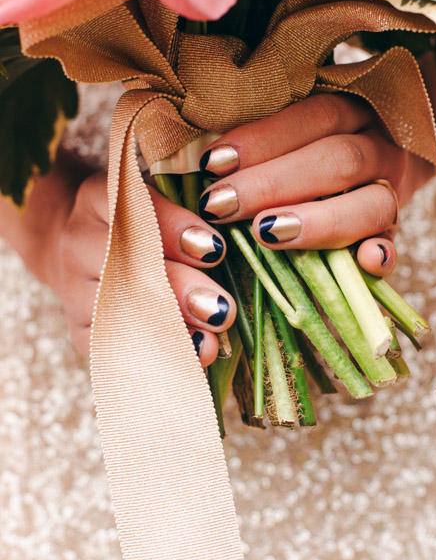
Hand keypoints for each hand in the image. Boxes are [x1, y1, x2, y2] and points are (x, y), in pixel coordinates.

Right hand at [56, 171, 233, 364]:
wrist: (93, 250)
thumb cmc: (148, 221)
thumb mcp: (167, 198)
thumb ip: (196, 207)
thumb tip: (237, 237)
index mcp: (101, 195)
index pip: (135, 207)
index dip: (175, 230)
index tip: (215, 248)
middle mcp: (79, 238)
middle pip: (128, 266)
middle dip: (180, 290)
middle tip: (222, 309)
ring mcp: (72, 286)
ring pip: (118, 311)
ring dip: (168, 331)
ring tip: (211, 345)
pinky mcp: (79, 327)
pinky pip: (109, 346)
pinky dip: (149, 357)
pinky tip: (186, 364)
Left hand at [198, 93, 431, 275]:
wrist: (381, 163)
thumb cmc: (314, 146)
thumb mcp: (296, 128)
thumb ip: (264, 141)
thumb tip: (206, 163)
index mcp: (354, 111)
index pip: (314, 116)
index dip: (263, 139)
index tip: (212, 163)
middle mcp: (380, 148)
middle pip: (339, 160)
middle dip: (274, 184)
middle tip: (220, 205)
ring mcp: (394, 191)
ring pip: (370, 204)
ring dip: (317, 221)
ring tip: (266, 233)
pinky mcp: (394, 233)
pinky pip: (394, 245)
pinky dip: (380, 255)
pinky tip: (363, 262)